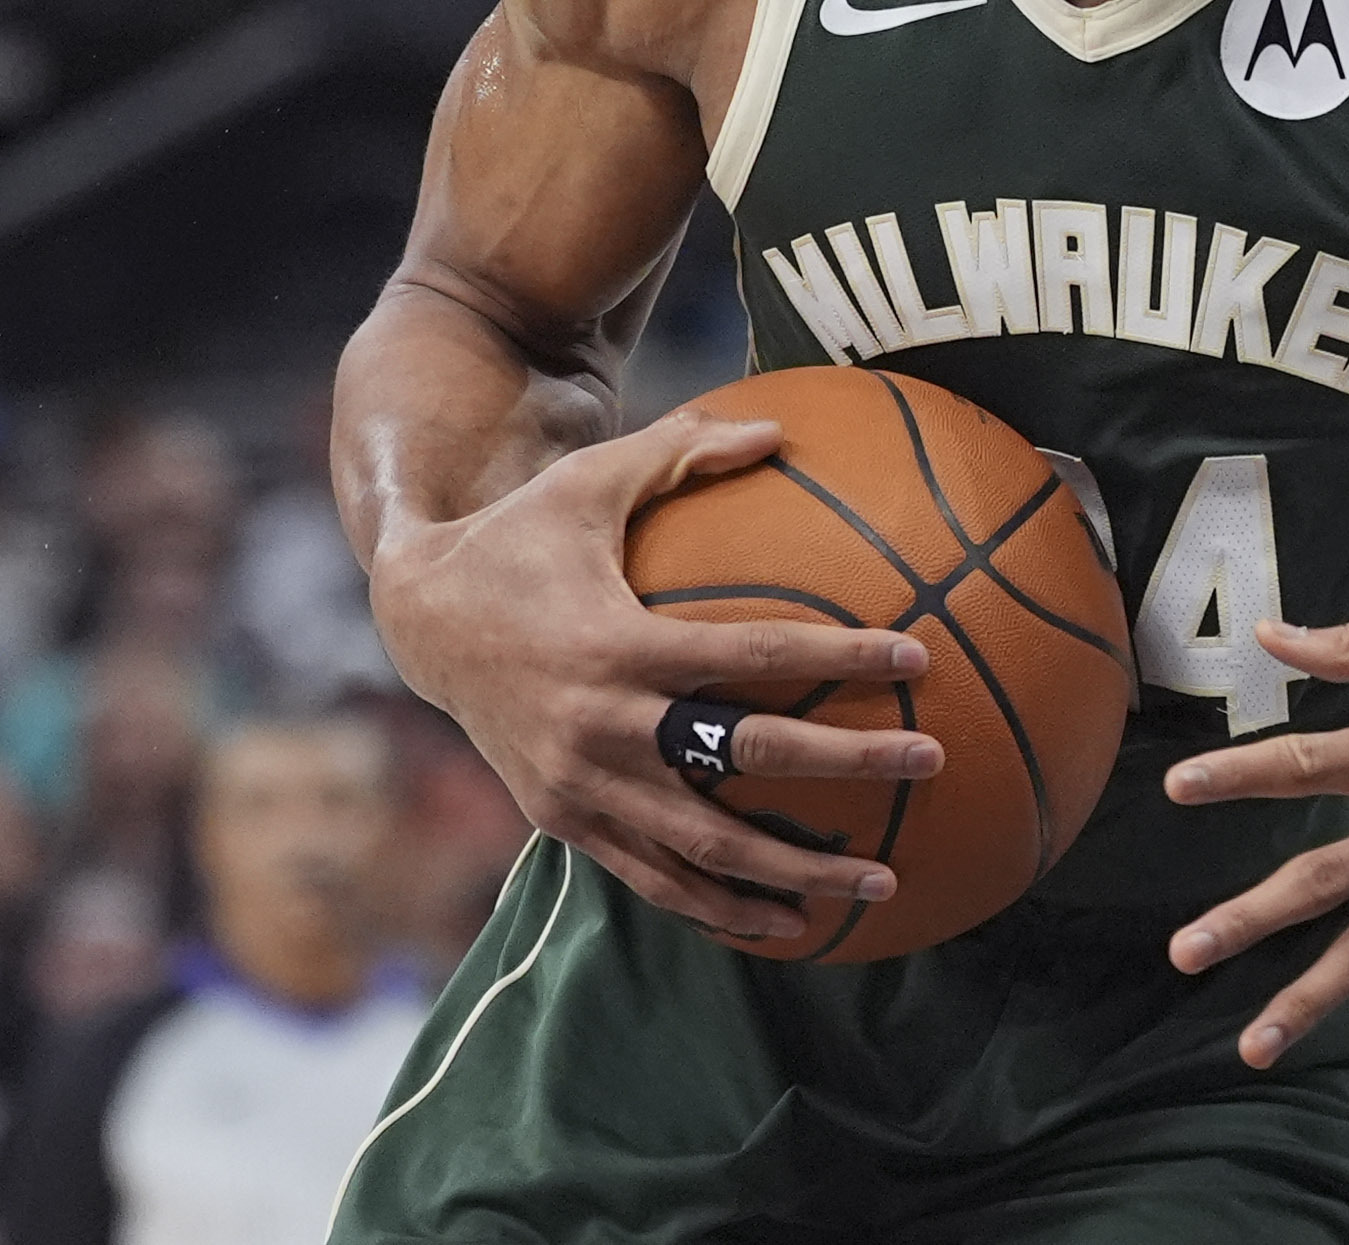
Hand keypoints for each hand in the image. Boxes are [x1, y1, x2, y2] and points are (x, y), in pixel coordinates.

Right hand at [367, 405, 940, 941]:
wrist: (417, 621)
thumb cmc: (519, 538)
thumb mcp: (589, 481)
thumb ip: (681, 451)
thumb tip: (779, 424)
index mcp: (619, 645)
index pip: (753, 656)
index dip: (838, 656)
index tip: (919, 658)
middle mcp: (602, 726)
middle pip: (746, 758)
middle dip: (847, 764)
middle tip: (932, 762)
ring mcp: (581, 786)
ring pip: (705, 847)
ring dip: (796, 870)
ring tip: (883, 879)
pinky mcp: (564, 822)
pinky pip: (654, 878)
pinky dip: (720, 906)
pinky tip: (788, 923)